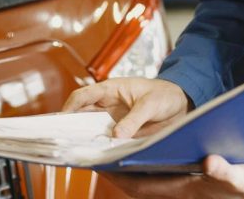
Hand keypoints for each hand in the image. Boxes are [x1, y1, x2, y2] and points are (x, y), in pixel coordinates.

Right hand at [63, 77, 191, 137]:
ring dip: (87, 138)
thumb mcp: (151, 104)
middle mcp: (108, 105)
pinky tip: (99, 154)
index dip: (70, 107)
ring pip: (92, 129)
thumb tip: (117, 134)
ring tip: (80, 149)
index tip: (62, 120)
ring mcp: (113, 119)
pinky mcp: (121, 132)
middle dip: (72, 126)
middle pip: (82, 114)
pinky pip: (106, 140)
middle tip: (66, 139)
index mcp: (111, 90)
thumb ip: (134, 119)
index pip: (83, 96)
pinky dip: (101, 146)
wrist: (181, 104)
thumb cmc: (165, 94)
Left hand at [100, 155, 243, 198]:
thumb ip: (227, 172)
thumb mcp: (240, 178)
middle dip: (118, 171)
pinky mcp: (187, 181)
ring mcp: (181, 187)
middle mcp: (177, 191)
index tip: (102, 165)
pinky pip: (158, 175)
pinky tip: (144, 151)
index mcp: (184, 190)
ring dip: (131, 167)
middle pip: (139, 183)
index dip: (120, 177)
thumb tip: (212, 163)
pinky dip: (147, 165)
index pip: (142, 186)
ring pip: (147, 179)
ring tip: (115, 150)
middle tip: (99, 155)